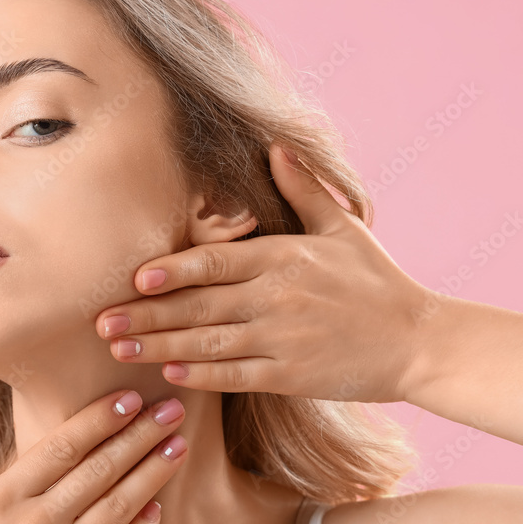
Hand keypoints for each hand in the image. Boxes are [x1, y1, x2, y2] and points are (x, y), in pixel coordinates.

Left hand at [94, 144, 433, 404]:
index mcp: (284, 256)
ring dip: (159, 346)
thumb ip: (303, 190)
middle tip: (101, 322)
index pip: (215, 261)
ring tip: (119, 349)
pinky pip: (234, 376)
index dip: (172, 270)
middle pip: (198, 304)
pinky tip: (167, 373)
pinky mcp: (291, 376)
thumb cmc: (377, 281)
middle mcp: (277, 296)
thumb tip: (275, 147)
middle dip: (146, 314)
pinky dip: (199, 375)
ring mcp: (283, 338)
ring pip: (207, 342)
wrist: (421, 340)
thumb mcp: (344, 226)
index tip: (133, 278)